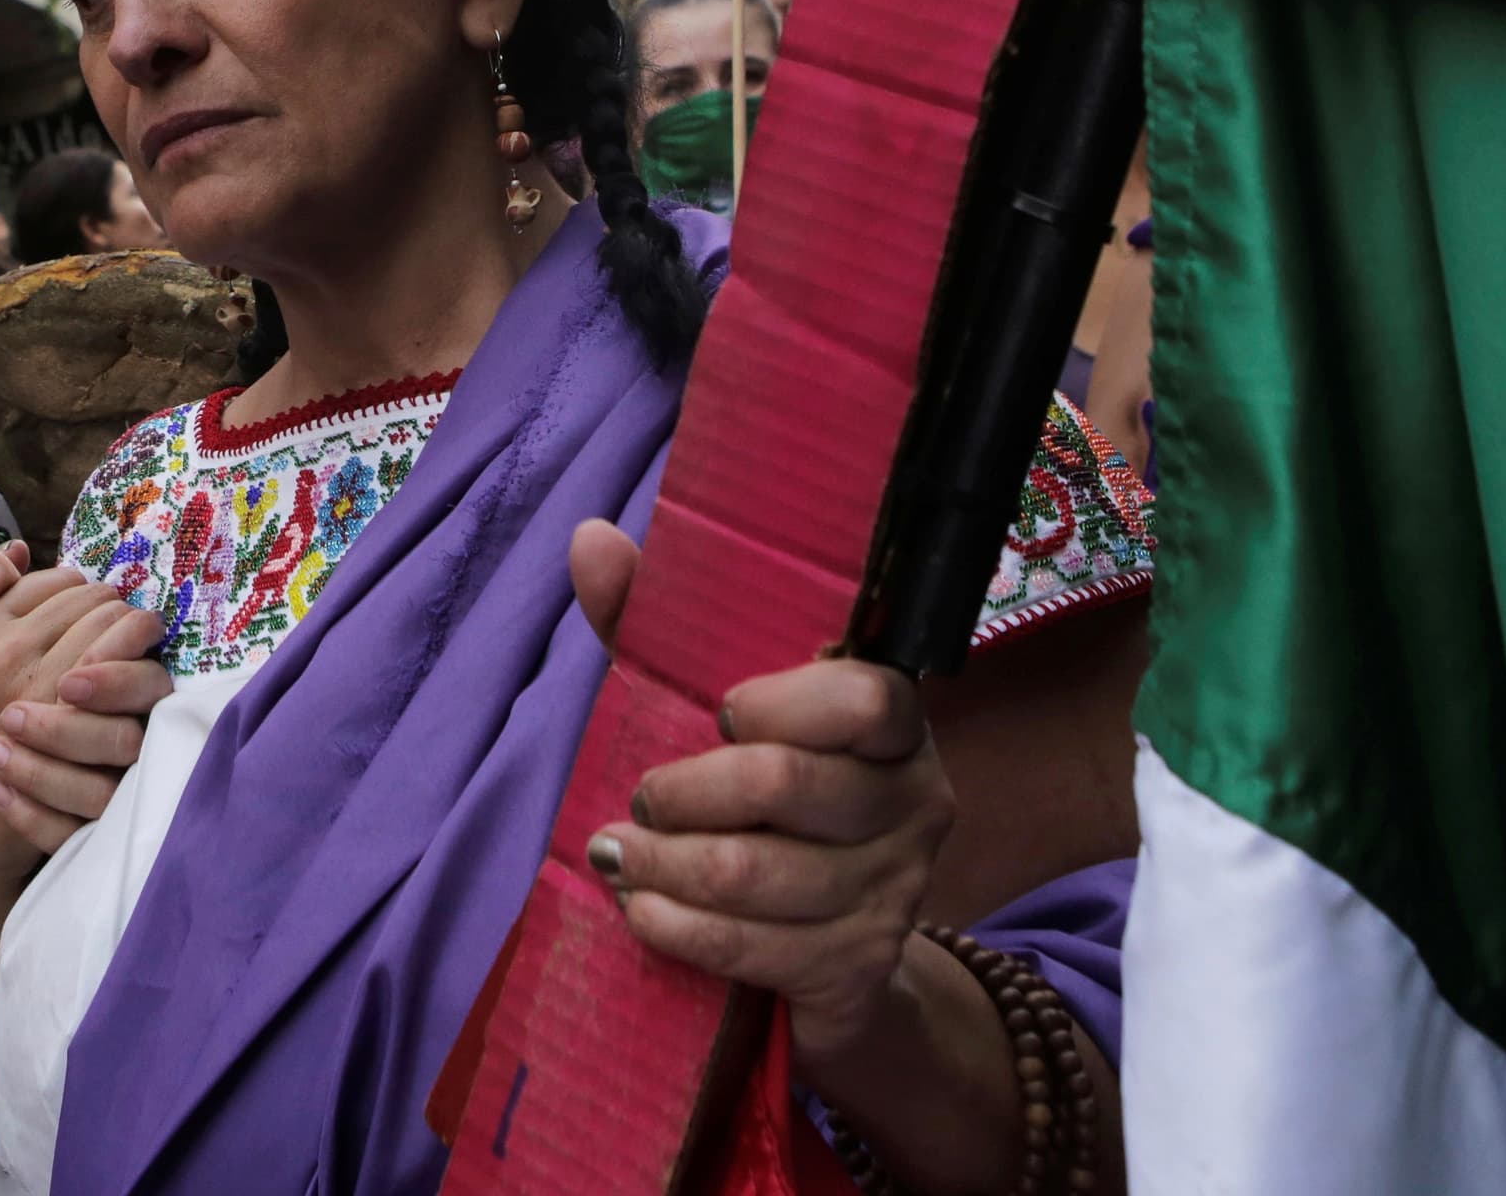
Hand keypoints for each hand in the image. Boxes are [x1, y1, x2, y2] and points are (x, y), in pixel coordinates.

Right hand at [0, 548, 156, 917]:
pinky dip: (141, 662)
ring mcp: (43, 687)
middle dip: (107, 608)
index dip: (73, 593)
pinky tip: (142, 672)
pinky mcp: (76, 725)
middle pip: (89, 599)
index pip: (49, 581)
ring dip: (131, 630)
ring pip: (114, 626)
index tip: (79, 613)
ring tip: (135, 643)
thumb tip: (17, 548)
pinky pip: (127, 667)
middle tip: (114, 625)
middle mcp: (5, 650)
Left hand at [567, 523, 954, 1063]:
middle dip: (683, 793)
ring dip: (663, 867)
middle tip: (641, 801)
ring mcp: (896, 889)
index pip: (863, 697)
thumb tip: (590, 539)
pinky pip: (755, 947)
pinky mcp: (860, 966)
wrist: (827, 951)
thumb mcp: (709, 710)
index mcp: (893, 721)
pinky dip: (678, 928)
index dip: (777, 703)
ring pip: (757, 873)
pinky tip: (642, 913)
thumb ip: (655, 626)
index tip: (718, 712)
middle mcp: (915, 800)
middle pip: (786, 784)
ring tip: (616, 857)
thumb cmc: (760, 803)